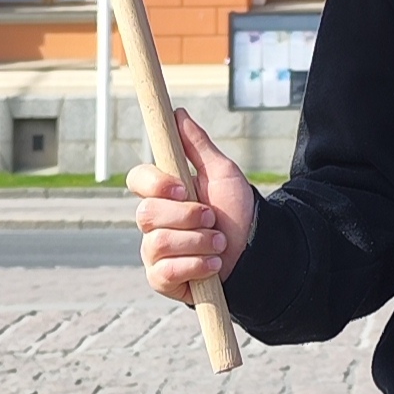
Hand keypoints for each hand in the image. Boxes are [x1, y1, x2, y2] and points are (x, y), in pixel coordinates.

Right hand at [127, 110, 256, 303]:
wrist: (255, 251)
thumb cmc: (236, 210)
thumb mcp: (221, 173)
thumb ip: (197, 145)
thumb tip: (178, 113)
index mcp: (164, 192)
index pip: (138, 179)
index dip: (155, 183)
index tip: (183, 188)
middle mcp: (154, 221)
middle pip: (146, 213)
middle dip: (186, 217)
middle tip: (213, 218)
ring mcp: (154, 251)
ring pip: (157, 243)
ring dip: (197, 242)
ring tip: (219, 243)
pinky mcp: (161, 279)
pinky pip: (164, 272)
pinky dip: (194, 266)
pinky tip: (213, 265)